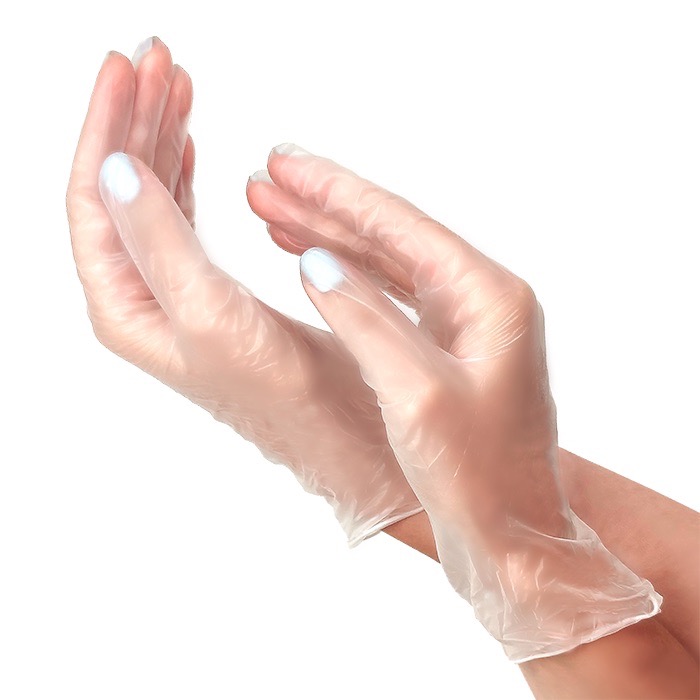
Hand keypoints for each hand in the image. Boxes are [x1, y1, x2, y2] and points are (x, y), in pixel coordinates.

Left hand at [66, 40, 420, 544]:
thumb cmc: (283, 396)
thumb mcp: (211, 316)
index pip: (97, 198)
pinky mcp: (217, 292)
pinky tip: (193, 147)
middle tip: (156, 59)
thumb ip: (159, 243)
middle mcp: (144, 298)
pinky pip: (186, 218)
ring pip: (154, 197)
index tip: (124, 68)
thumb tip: (114, 168)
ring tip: (177, 85)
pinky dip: (187, 173)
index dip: (106, 128)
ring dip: (162, 138)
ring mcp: (179, 292)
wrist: (337, 436)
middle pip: (122, 188)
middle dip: (135, 118)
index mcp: (127, 306)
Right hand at [246, 145, 661, 661]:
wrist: (513, 536)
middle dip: (324, 205)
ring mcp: (464, 323)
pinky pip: (389, 297)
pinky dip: (347, 277)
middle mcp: (481, 299)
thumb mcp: (416, 396)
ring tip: (273, 211)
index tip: (283, 162)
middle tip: (267, 176)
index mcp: (488, 297)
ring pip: (384, 263)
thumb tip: (314, 261)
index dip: (334, 192)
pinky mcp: (446, 349)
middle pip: (390, 234)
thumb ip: (365, 319)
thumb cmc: (478, 479)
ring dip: (329, 237)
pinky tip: (313, 263)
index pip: (398, 225)